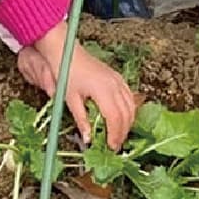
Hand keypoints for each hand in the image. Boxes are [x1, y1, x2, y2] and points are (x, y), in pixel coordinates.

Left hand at [21, 22, 136, 148]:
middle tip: (115, 145)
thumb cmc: (66, 73)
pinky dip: (129, 110)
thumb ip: (81, 120)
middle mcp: (114, 85)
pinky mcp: (117, 77)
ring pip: (131, 106)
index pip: (115, 118)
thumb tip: (88, 139)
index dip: (115, 135)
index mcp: (103, 91)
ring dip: (128, 122)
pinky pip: (130, 96)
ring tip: (119, 135)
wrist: (66, 52)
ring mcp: (118, 80)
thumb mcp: (70, 99)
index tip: (111, 147)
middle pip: (126, 114)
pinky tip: (123, 118)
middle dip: (123, 132)